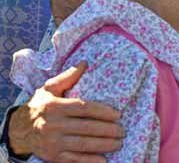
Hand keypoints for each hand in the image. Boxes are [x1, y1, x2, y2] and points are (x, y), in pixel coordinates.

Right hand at [9, 62, 123, 161]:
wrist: (18, 130)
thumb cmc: (40, 106)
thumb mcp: (49, 88)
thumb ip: (68, 77)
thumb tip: (85, 63)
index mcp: (55, 107)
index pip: (84, 108)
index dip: (103, 111)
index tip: (118, 114)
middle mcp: (53, 125)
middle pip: (86, 127)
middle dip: (108, 130)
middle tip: (122, 130)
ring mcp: (53, 143)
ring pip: (83, 144)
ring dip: (103, 145)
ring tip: (118, 143)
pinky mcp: (52, 156)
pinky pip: (74, 160)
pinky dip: (89, 160)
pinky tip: (104, 160)